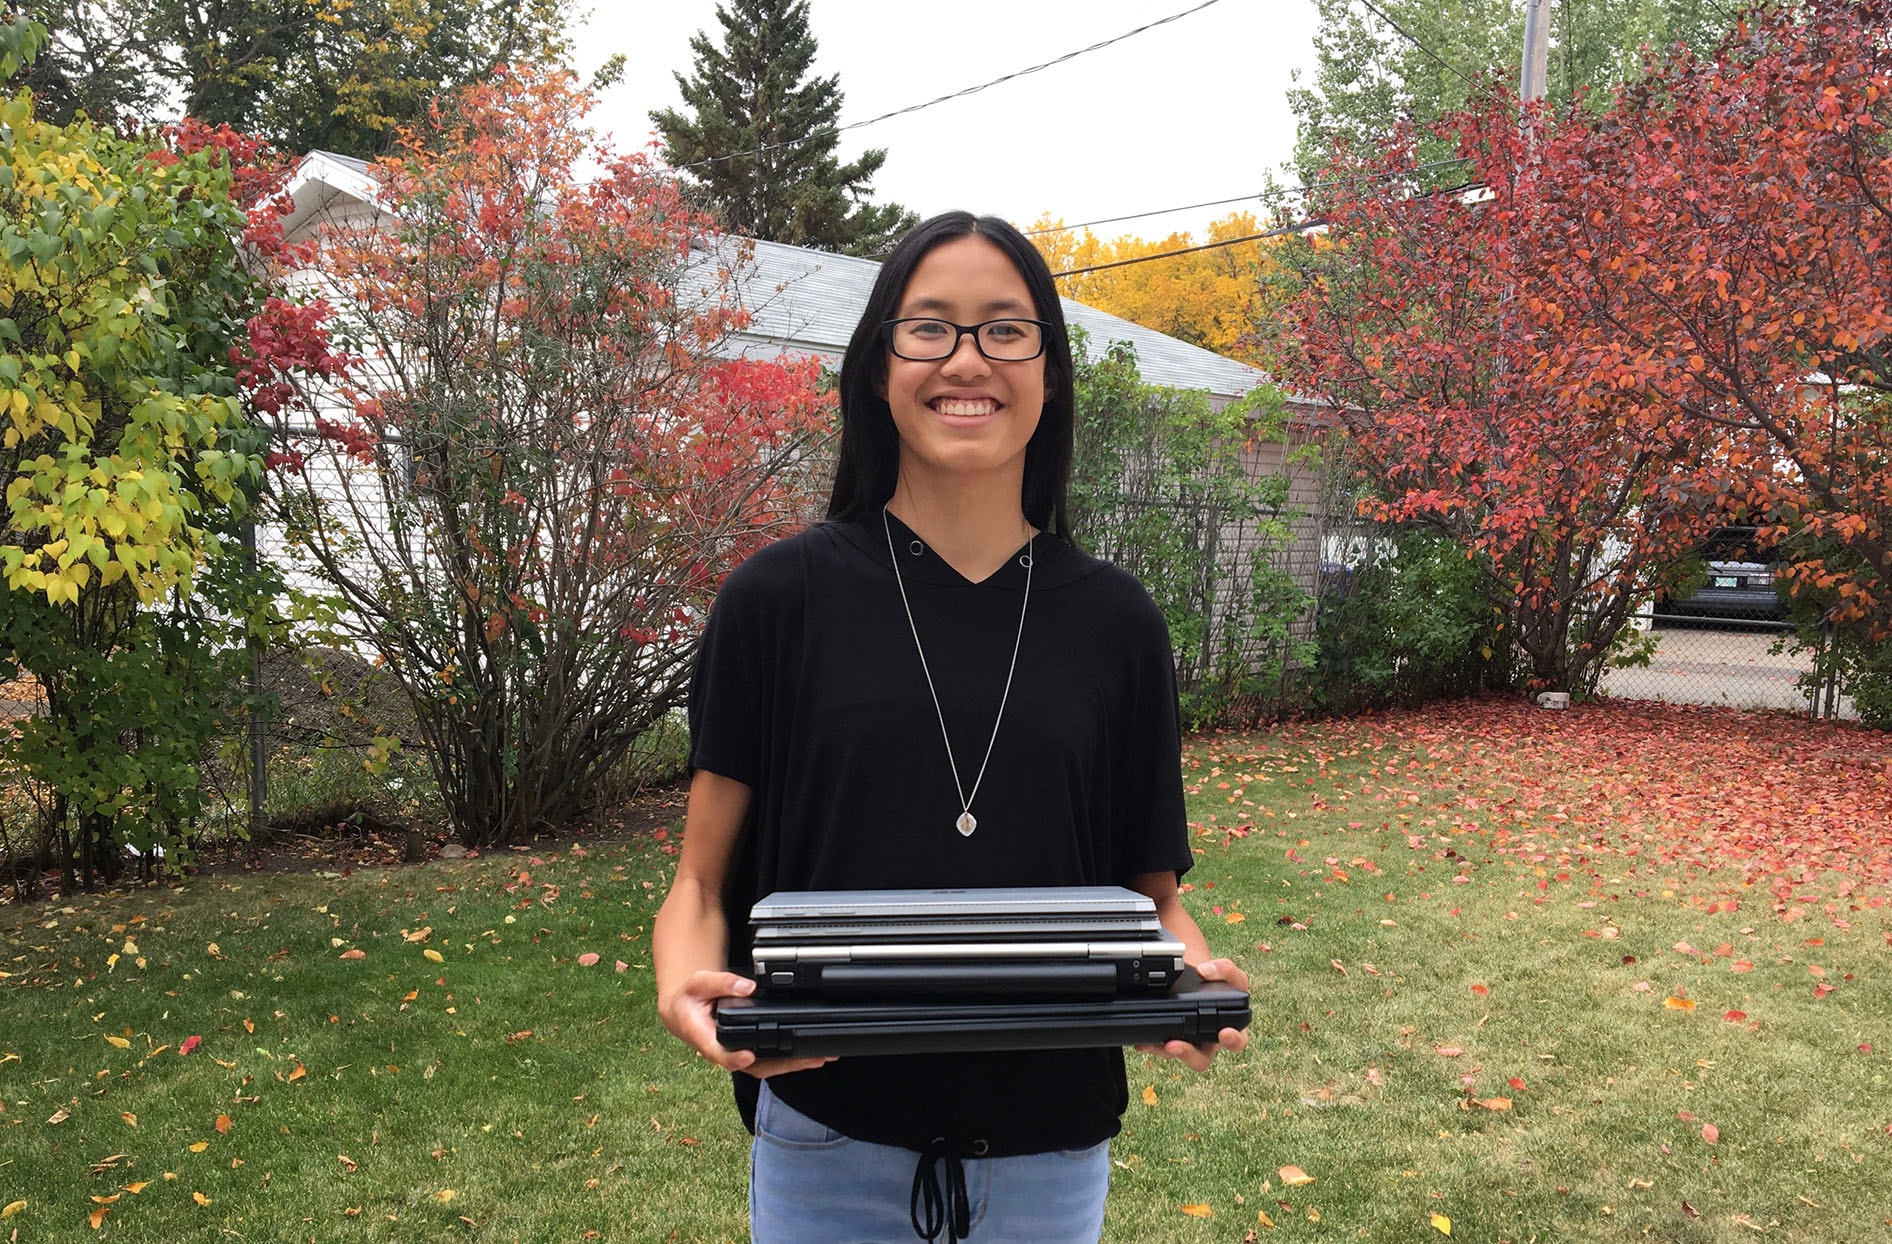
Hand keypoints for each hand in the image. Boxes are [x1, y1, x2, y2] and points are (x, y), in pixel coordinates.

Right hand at [658, 969, 835, 1078]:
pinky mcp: (745, 1053)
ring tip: (818, 1059)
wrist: (684, 1012)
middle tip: (809, 1059)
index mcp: (705, 1038)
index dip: (735, 1057)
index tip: (750, 1055)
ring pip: (764, 1067)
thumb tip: (747, 986)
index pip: (720, 1053)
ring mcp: (735, 1055)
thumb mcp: (699, 984)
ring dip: (791, 1065)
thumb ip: (722, 983)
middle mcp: (722, 1052)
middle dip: (783, 1065)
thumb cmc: (689, 1000)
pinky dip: (788, 1060)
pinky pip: (767, 1061)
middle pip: (753, 1066)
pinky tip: (808, 1056)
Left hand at [1134, 958, 1249, 1071]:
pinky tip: (1142, 1039)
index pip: (1237, 1042)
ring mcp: (1187, 1043)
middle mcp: (1208, 1043)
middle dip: (1187, 1054)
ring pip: (1174, 1055)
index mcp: (1230, 1030)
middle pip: (1201, 1060)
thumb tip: (1205, 971)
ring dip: (1163, 1050)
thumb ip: (1223, 969)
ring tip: (1153, 1041)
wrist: (1198, 980)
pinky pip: (1158, 1047)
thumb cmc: (1217, 982)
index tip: (1224, 1032)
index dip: (1232, 1040)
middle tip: (1174, 1045)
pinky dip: (1149, 1043)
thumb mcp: (1228, 973)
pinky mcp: (1168, 1040)